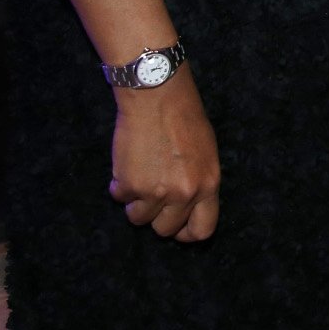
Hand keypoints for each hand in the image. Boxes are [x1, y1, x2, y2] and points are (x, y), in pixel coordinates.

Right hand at [109, 68, 220, 241]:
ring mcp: (156, 192)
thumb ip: (198, 182)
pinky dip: (120, 184)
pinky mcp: (130, 185)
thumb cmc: (184, 118)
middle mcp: (185, 193)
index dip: (186, 233)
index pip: (202, 230)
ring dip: (135, 201)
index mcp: (209, 184)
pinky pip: (119, 197)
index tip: (176, 227)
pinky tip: (128, 162)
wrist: (158, 96)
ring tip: (141, 173)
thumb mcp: (206, 153)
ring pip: (138, 218)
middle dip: (156, 217)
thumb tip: (187, 208)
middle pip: (165, 230)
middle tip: (152, 195)